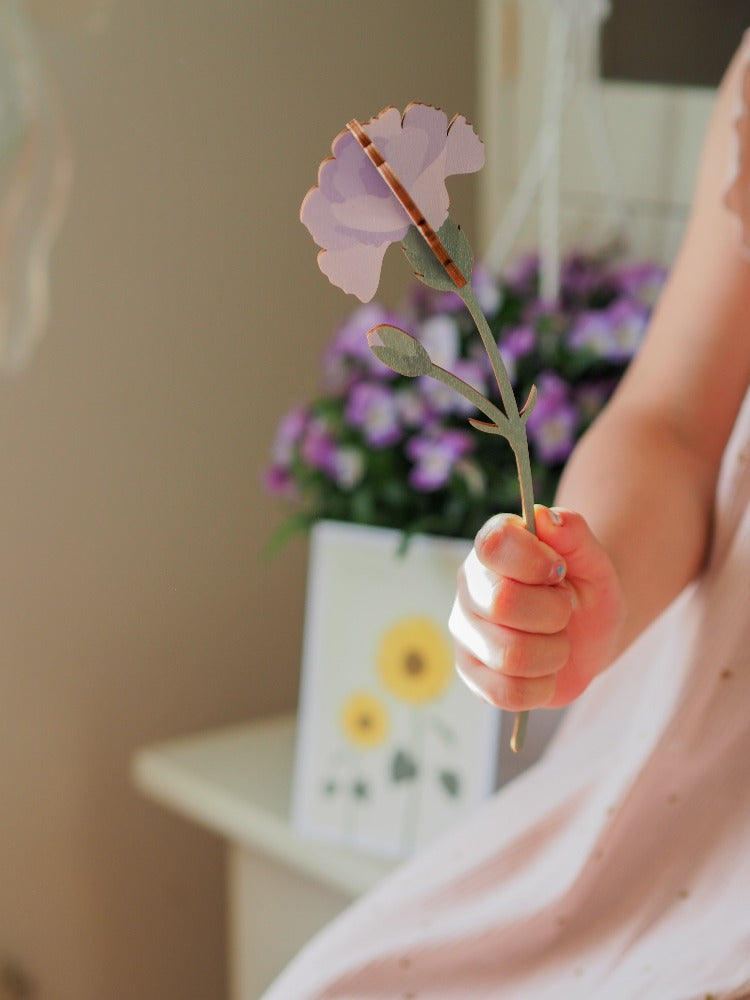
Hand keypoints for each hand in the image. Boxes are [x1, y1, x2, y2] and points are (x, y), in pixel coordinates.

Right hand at [449, 505, 625, 710]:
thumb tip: (546, 517)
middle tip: (564, 610)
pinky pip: (506, 692)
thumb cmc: (586, 590)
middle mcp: (470, 585)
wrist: (589, 633)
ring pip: (510, 654)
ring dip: (553, 653)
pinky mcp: (470, 673)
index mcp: (494, 545)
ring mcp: (465, 631)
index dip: (532, 561)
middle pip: (502, 603)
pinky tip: (545, 671)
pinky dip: (541, 687)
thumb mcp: (594, 561)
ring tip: (557, 642)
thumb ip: (574, 533)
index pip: (493, 545)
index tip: (560, 571)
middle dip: (553, 613)